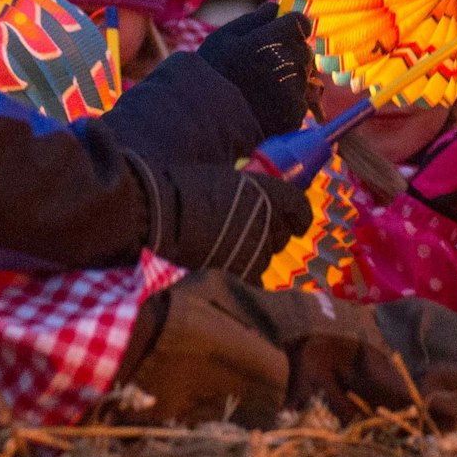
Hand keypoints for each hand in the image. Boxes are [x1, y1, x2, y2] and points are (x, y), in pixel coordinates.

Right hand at [132, 156, 312, 278]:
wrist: (157, 216)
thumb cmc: (181, 192)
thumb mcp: (223, 179)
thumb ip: (250, 194)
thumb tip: (261, 205)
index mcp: (267, 193)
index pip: (299, 208)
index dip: (298, 217)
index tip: (296, 223)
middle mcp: (269, 222)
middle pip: (281, 235)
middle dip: (269, 233)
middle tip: (246, 231)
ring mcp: (257, 252)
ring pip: (265, 257)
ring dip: (253, 253)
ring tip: (226, 247)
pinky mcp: (242, 276)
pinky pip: (251, 277)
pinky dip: (241, 273)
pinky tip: (222, 265)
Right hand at [196, 2, 314, 137]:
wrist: (206, 121)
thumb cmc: (212, 74)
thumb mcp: (223, 38)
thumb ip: (253, 19)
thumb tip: (276, 5)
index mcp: (270, 40)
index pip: (300, 23)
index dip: (292, 26)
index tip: (282, 33)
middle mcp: (287, 63)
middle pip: (304, 49)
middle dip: (290, 53)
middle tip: (266, 64)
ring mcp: (293, 91)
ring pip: (304, 75)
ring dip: (290, 77)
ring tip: (262, 87)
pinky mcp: (295, 114)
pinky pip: (301, 100)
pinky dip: (288, 101)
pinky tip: (266, 105)